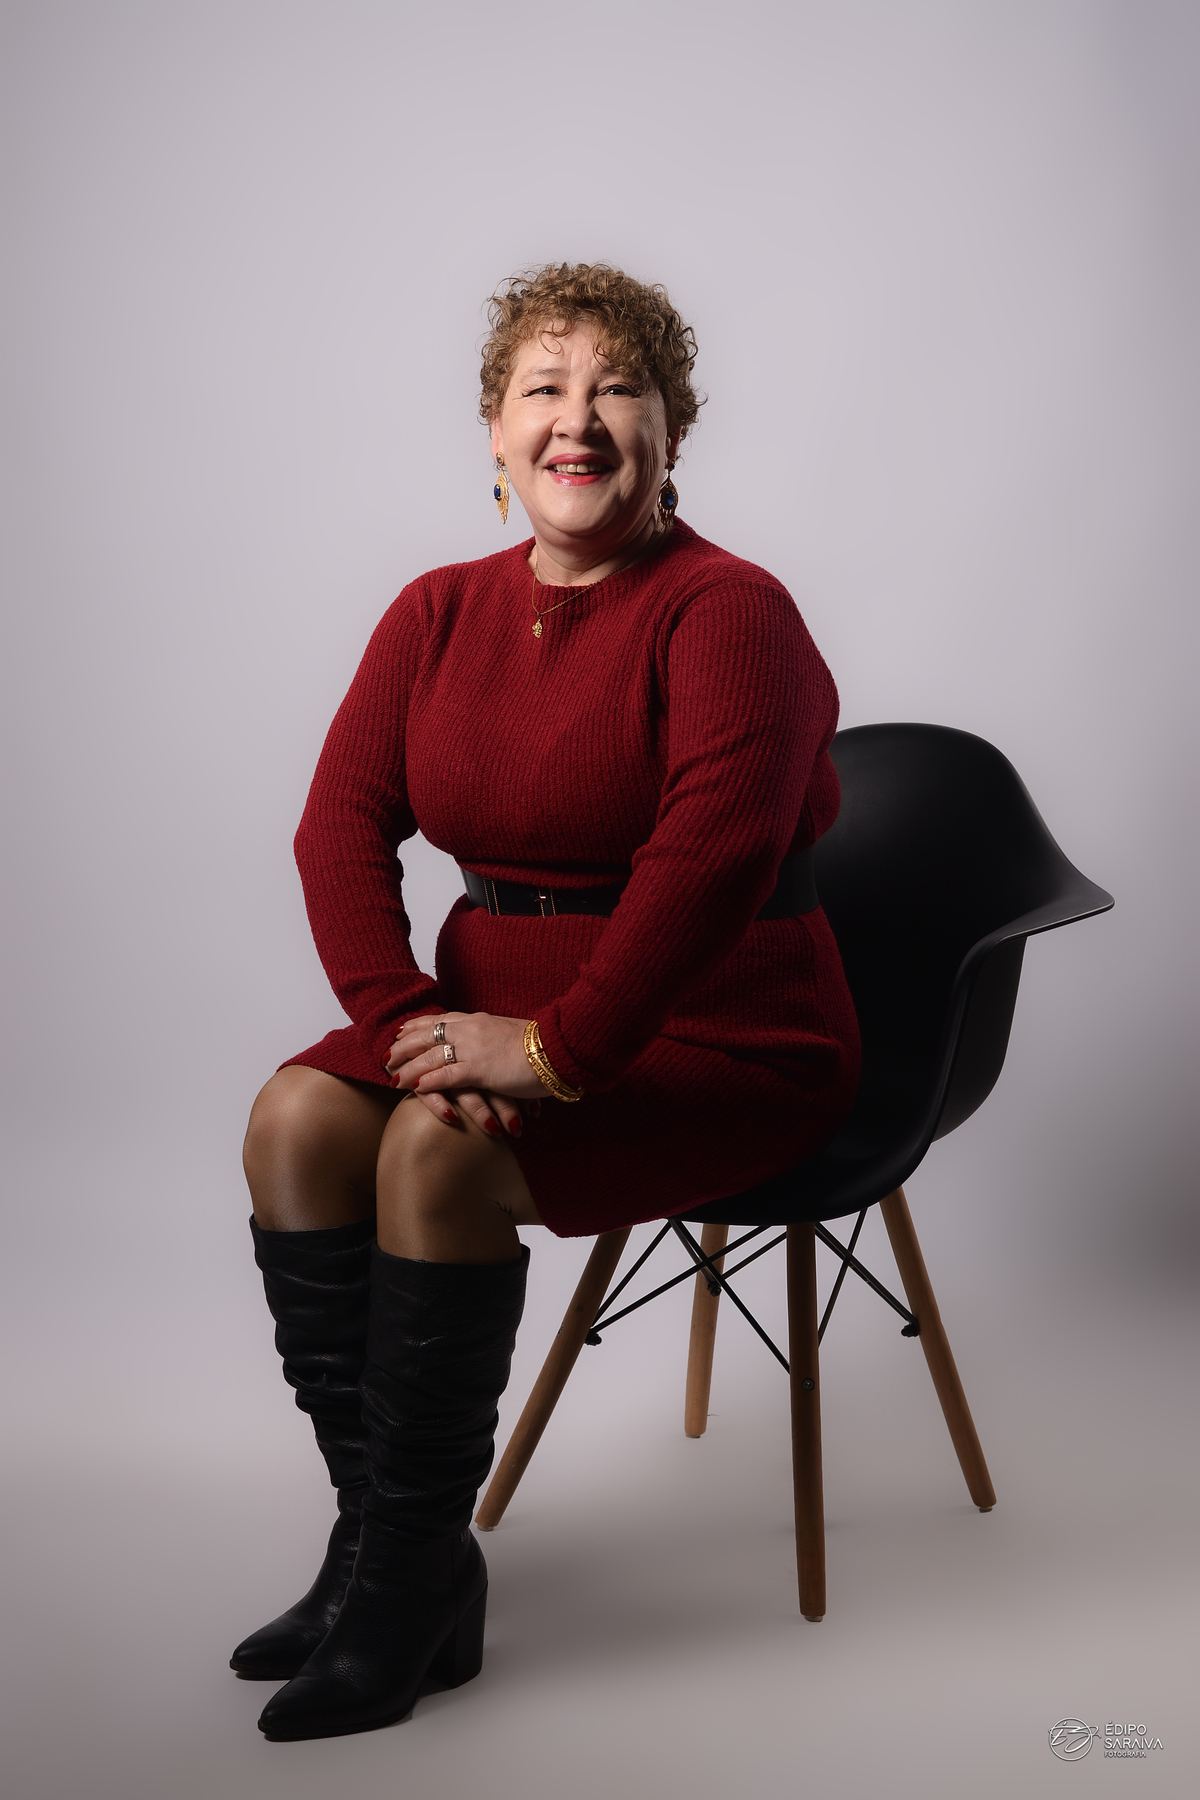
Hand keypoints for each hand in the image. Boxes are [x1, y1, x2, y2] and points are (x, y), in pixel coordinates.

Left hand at [386, 1013, 544, 1139]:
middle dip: (403, 1046)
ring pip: (430, 1055)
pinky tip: (412, 1088)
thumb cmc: (542, 1046)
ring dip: (408, 1066)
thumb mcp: (512, 1035)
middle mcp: (472, 1030)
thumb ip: (494, 1038)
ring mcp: (475, 1048)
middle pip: (427, 1034)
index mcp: (479, 1021)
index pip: (441, 1019)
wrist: (559, 1048)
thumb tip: (490, 1046)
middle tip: (385, 1057)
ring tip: (391, 1076)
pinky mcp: (481, 1069)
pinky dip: (427, 1081)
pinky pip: (446, 1075)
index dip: (418, 1026)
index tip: (402, 1031)